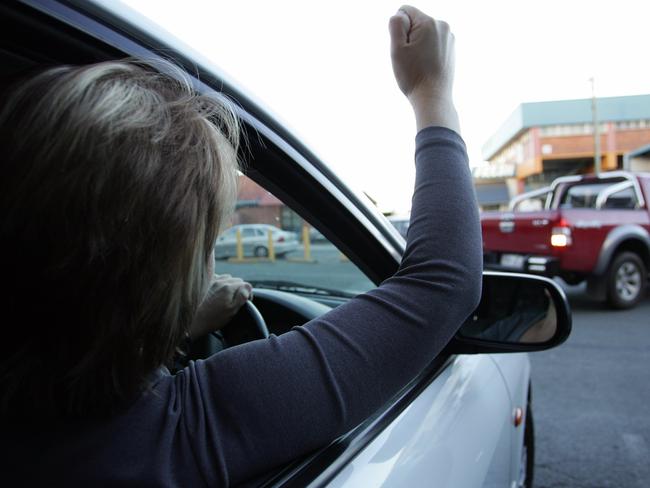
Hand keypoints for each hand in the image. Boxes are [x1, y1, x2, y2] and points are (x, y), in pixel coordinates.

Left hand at [189, 274, 252, 338]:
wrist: (192, 321)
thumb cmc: (212, 318)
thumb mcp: (231, 311)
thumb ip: (241, 297)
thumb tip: (247, 288)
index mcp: (229, 288)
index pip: (246, 285)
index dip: (248, 293)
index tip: (246, 301)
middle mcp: (220, 281)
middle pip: (237, 280)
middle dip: (240, 288)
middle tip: (237, 300)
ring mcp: (212, 281)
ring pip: (227, 278)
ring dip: (230, 284)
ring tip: (228, 295)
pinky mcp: (205, 284)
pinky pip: (217, 278)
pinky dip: (220, 282)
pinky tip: (218, 291)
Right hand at [389, 5, 459, 132]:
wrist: (433, 97)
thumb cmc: (413, 76)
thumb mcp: (397, 49)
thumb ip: (396, 25)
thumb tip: (400, 15)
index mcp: (429, 23)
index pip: (405, 11)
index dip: (398, 29)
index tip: (403, 48)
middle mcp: (443, 26)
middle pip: (415, 22)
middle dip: (409, 37)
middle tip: (410, 58)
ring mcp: (449, 38)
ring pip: (424, 33)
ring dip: (417, 45)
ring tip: (419, 64)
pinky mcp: (451, 49)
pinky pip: (432, 43)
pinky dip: (426, 51)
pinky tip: (426, 66)